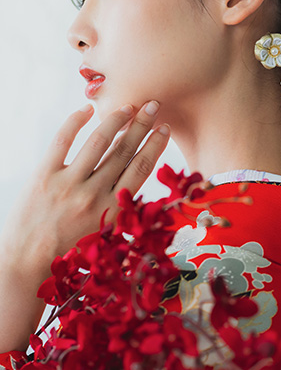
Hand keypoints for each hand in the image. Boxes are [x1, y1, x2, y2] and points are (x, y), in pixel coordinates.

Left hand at [0, 101, 170, 268]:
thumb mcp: (106, 232)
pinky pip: (61, 142)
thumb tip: (136, 177)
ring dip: (116, 121)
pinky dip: (74, 123)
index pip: (140, 169)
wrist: (27, 264)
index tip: (164, 129)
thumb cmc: (72, 253)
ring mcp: (68, 184)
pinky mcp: (43, 177)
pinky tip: (86, 110)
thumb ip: (121, 205)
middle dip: (142, 126)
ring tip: (129, 106)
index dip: (154, 146)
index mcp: (113, 210)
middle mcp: (93, 194)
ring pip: (98, 143)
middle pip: (124, 151)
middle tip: (154, 106)